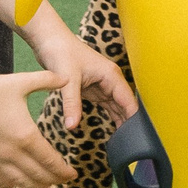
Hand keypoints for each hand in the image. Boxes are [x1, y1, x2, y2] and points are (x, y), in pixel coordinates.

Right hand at [0, 69, 77, 187]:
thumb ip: (47, 80)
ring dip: (33, 187)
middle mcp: (11, 152)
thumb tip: (66, 77)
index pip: (50, 161)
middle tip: (61, 182)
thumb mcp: (22, 81)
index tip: (72, 175)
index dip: (63, 171)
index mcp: (26, 135)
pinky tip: (13, 186)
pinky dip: (8, 185)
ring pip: (18, 181)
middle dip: (52, 181)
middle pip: (37, 175)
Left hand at [26, 11, 137, 134]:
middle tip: (132, 146)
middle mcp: (111, 80)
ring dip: (122, 122)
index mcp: (111, 76)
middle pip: (126, 106)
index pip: (129, 101)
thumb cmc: (61, 53)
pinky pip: (107, 106)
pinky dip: (111, 117)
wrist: (49, 41)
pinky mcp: (94, 88)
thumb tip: (72, 126)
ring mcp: (103, 85)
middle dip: (130, 123)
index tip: (138, 137)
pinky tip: (116, 131)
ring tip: (127, 143)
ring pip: (118, 107)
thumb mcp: (68, 81)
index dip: (135, 119)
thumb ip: (71, 104)